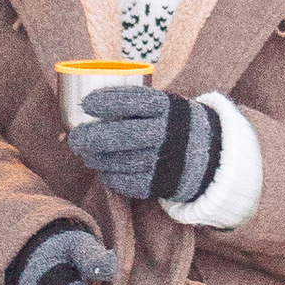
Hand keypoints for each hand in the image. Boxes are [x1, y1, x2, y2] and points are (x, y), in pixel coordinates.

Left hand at [70, 84, 222, 208]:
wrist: (209, 153)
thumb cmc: (170, 123)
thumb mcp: (161, 105)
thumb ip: (133, 104)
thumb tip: (84, 106)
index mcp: (167, 107)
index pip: (136, 100)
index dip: (108, 101)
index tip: (86, 104)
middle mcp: (168, 132)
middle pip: (124, 135)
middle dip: (93, 137)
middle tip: (75, 139)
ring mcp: (166, 160)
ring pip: (122, 161)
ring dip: (98, 159)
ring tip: (87, 155)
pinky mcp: (162, 183)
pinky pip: (129, 183)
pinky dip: (111, 178)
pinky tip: (105, 171)